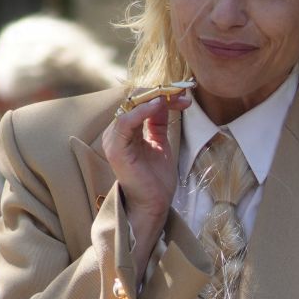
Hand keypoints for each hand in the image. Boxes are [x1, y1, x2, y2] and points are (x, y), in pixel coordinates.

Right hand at [100, 89, 191, 261]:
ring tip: (175, 97)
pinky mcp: (116, 149)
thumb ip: (158, 122)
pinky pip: (125, 121)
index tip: (184, 95)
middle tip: (182, 92)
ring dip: (154, 98)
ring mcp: (114, 140)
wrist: (153, 206)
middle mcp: (117, 133)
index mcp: (126, 132)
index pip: (140, 102)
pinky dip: (142, 110)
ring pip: (130, 106)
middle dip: (160, 93)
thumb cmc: (156, 182)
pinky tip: (158, 105)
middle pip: (135, 100)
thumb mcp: (160, 144)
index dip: (161, 94)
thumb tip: (164, 100)